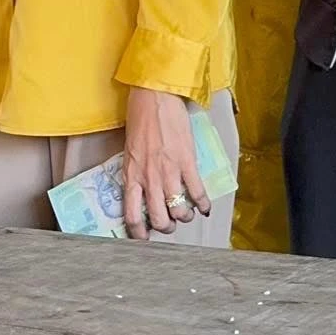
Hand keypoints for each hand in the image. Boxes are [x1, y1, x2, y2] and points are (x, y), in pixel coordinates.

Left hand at [123, 89, 210, 241]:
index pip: (132, 215)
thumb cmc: (140, 118)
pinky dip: (203, 204)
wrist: (155, 96)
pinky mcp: (187, 162)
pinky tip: (205, 208)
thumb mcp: (131, 150)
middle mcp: (149, 178)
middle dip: (166, 227)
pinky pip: (197, 192)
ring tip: (187, 213)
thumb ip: (136, 171)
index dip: (139, 233)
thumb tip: (143, 188)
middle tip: (170, 224)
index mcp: (131, 175)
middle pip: (158, 219)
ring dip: (184, 217)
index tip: (144, 237)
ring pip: (178, 211)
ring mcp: (169, 172)